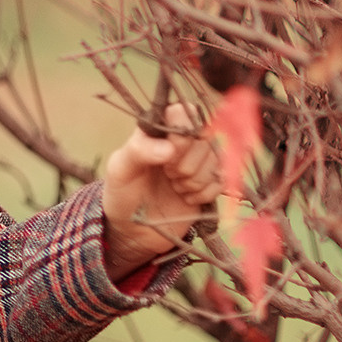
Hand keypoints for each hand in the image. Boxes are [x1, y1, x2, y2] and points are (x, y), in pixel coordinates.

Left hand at [100, 102, 218, 279]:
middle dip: (184, 165)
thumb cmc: (122, 192)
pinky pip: (222, 182)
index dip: (181, 137)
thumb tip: (169, 148)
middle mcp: (184, 139)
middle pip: (205, 140)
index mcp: (160, 127)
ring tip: (173, 186)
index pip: (186, 113)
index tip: (167, 157)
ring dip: (193, 182)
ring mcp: (200, 160)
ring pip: (216, 161)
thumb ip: (138, 151)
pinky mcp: (211, 182)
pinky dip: (203, 194)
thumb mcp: (119, 169)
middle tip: (166, 174)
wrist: (135, 229)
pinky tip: (185, 198)